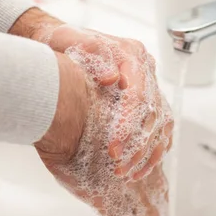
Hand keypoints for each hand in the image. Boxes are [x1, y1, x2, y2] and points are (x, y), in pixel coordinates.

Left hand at [11, 8, 172, 215]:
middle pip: (152, 114)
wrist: (56, 42)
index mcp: (131, 54)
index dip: (129, 125)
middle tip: (120, 169)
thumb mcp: (69, 41)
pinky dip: (150, 149)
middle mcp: (143, 70)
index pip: (139, 95)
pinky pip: (155, 128)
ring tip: (129, 174)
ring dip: (148, 153)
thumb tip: (114, 77)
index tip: (114, 149)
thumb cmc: (62, 41)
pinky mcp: (139, 100)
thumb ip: (92, 55)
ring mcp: (144, 85)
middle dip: (139, 146)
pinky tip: (139, 168)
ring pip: (160, 124)